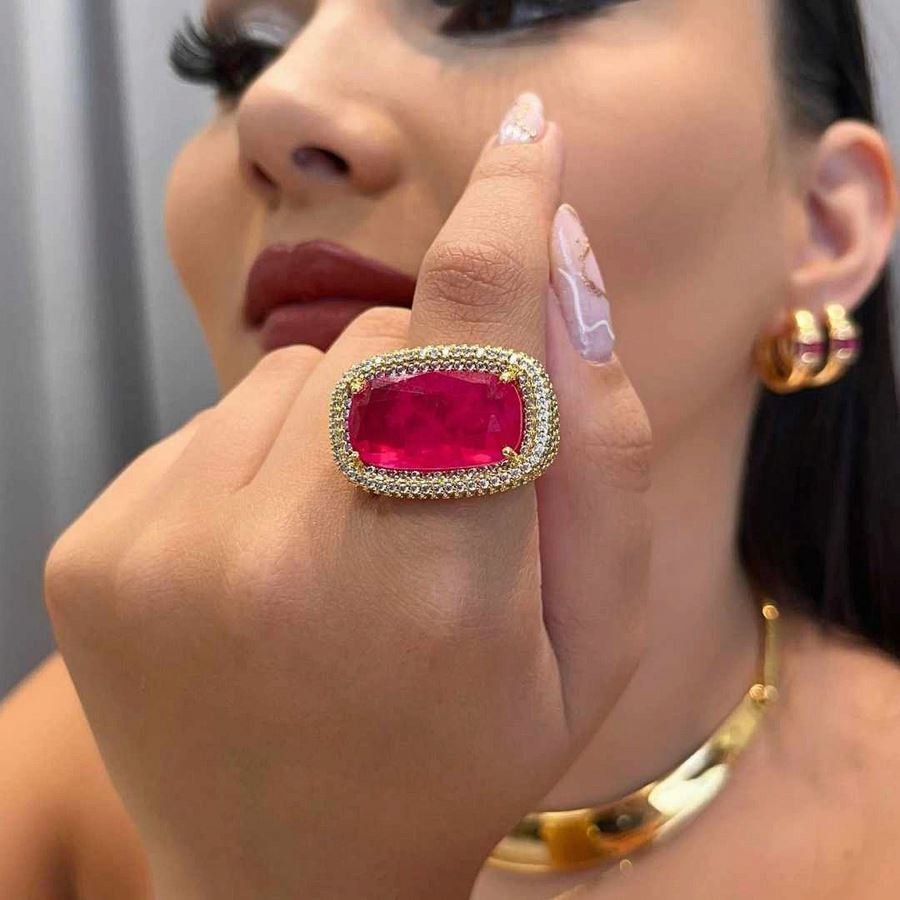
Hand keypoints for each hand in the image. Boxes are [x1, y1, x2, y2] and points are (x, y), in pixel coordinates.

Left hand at [43, 114, 650, 898]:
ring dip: (344, 428)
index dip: (507, 220)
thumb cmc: (463, 752)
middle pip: (386, 342)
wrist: (290, 875)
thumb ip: (601, 445)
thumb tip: (557, 267)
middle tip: (431, 516)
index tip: (533, 139)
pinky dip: (265, 461)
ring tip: (349, 548)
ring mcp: (160, 548)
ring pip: (296, 369)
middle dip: (434, 390)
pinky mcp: (96, 544)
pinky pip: (216, 418)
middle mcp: (271, 558)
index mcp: (427, 591)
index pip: (471, 341)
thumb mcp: (591, 633)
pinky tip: (275, 559)